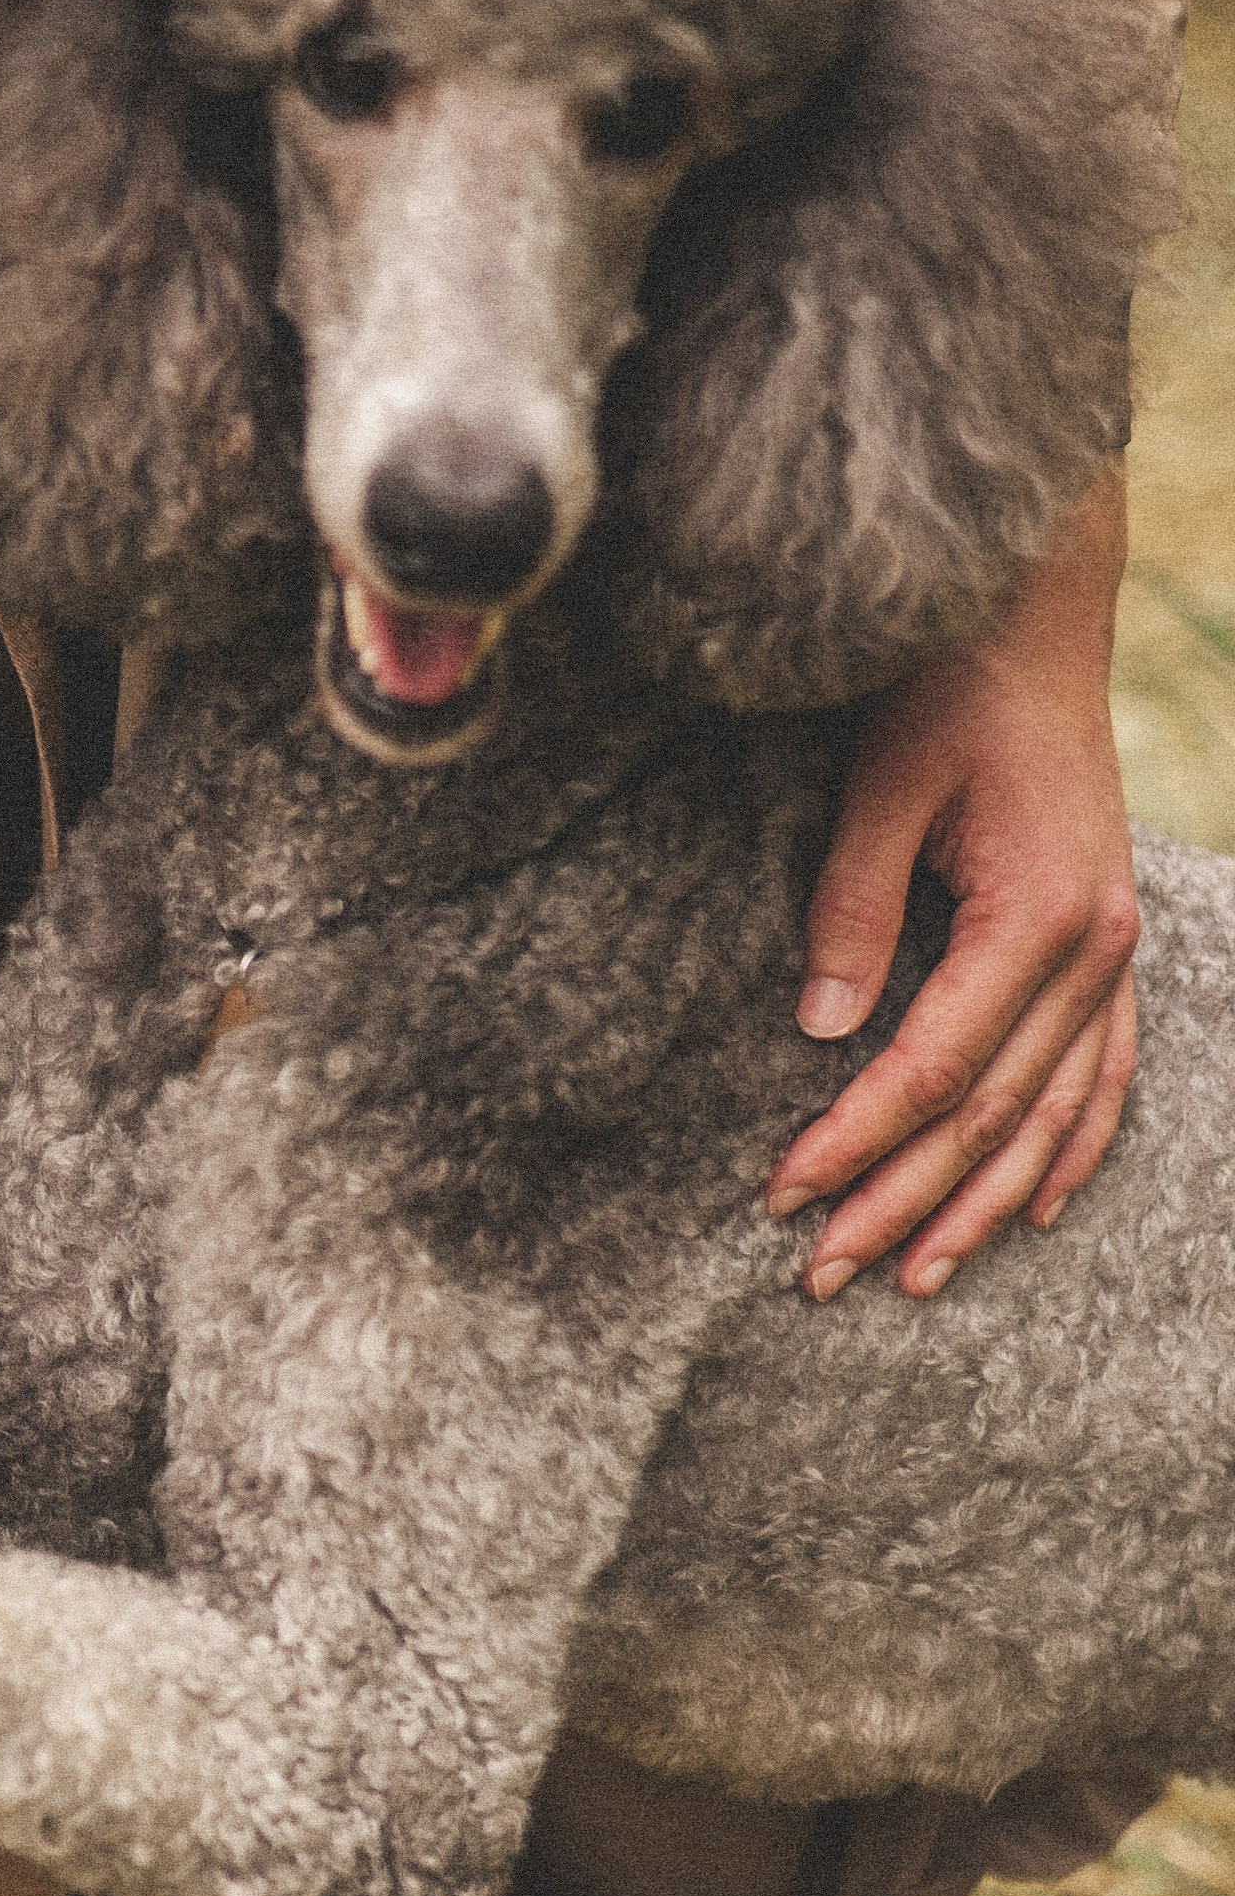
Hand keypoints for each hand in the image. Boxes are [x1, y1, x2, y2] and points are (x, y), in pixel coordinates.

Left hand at [765, 464, 1139, 1298]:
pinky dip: (1072, 1148)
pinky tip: (1036, 1210)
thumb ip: (852, 907)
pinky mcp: (1109, 944)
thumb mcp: (881, 785)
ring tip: (916, 1280)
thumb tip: (820, 1028)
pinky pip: (1105, 1074)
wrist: (1034, 615)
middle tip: (821, 1275)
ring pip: (1051, 1116)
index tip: (781, 1197)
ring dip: (982, 1205)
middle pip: (988, 1116)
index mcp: (1036, 914)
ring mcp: (1114, 952)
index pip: (929, 1070)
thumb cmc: (946, 687)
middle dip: (902, 1203)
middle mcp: (1092, 948)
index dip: (855, 1143)